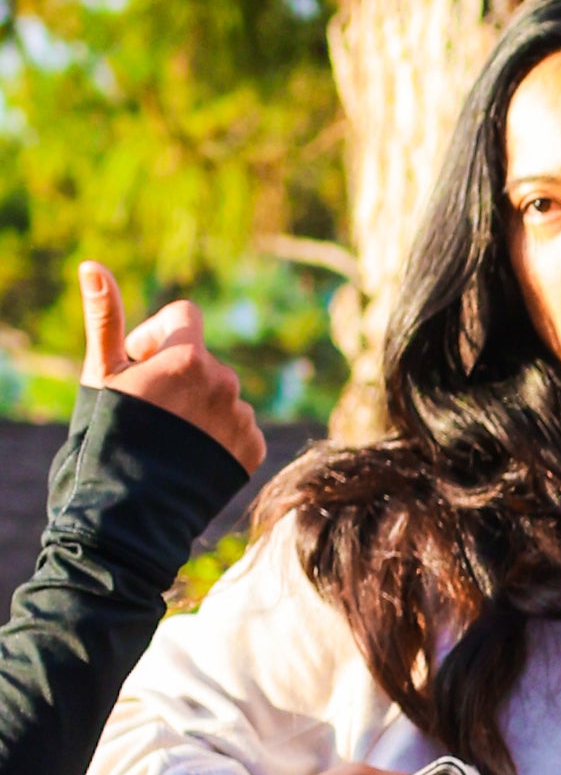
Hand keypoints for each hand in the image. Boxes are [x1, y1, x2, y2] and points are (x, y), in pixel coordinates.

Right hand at [81, 263, 262, 475]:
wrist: (131, 509)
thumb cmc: (108, 434)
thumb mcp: (102, 374)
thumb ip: (105, 317)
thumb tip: (92, 265)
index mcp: (188, 356)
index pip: (185, 316)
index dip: (159, 334)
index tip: (139, 363)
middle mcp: (224, 380)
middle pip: (201, 362)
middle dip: (177, 377)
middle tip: (148, 412)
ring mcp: (242, 416)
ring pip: (221, 396)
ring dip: (199, 407)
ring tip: (170, 439)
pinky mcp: (255, 448)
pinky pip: (238, 428)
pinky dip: (219, 437)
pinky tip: (192, 456)